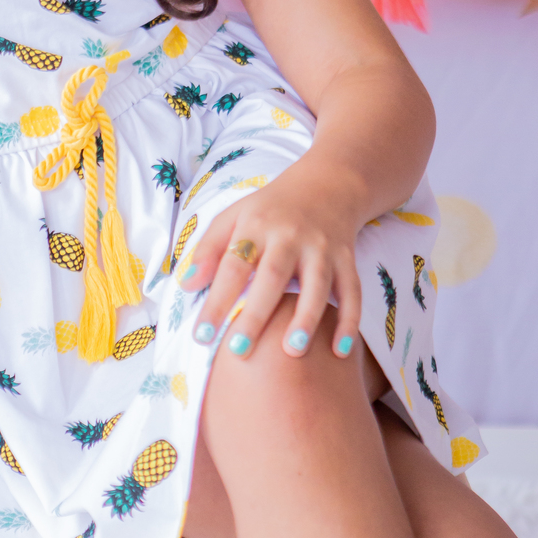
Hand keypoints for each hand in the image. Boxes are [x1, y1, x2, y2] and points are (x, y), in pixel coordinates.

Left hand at [178, 160, 363, 360]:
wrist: (327, 184)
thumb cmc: (271, 209)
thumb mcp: (234, 216)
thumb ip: (209, 249)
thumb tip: (186, 287)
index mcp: (256, 225)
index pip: (232, 265)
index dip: (217, 300)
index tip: (202, 335)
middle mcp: (290, 236)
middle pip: (272, 277)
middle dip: (256, 315)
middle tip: (239, 350)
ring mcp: (322, 248)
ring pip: (317, 285)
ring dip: (306, 319)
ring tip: (292, 351)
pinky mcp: (347, 260)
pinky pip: (352, 293)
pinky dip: (349, 322)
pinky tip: (340, 352)